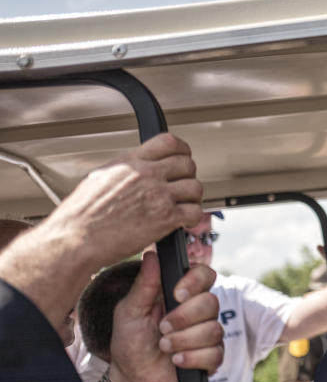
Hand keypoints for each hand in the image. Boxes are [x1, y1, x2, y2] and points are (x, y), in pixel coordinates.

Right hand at [49, 133, 203, 271]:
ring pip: (195, 188)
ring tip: (183, 206)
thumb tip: (139, 167)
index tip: (183, 158)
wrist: (75, 239)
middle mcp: (147, 174)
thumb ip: (126, 169)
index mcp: (131, 162)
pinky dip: (193, 218)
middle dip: (187, 177)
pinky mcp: (166, 218)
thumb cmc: (81, 215)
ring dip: (192, 198)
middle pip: (187, 165)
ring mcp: (158, 195)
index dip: (182, 150)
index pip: (169, 142)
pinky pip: (196, 212)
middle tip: (181, 188)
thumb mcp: (100, 177)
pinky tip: (184, 222)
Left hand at [108, 252, 222, 381]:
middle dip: (184, 318)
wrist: (133, 379)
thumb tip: (151, 255)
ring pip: (213, 330)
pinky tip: (176, 360)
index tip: (177, 294)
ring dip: (184, 340)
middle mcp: (199, 311)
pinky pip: (214, 354)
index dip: (196, 282)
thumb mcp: (130, 311)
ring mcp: (208, 335)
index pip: (205, 274)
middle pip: (212, 303)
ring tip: (165, 347)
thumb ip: (144, 284)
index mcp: (182, 294)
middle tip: (162, 328)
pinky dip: (192, 358)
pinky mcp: (212, 358)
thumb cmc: (130, 342)